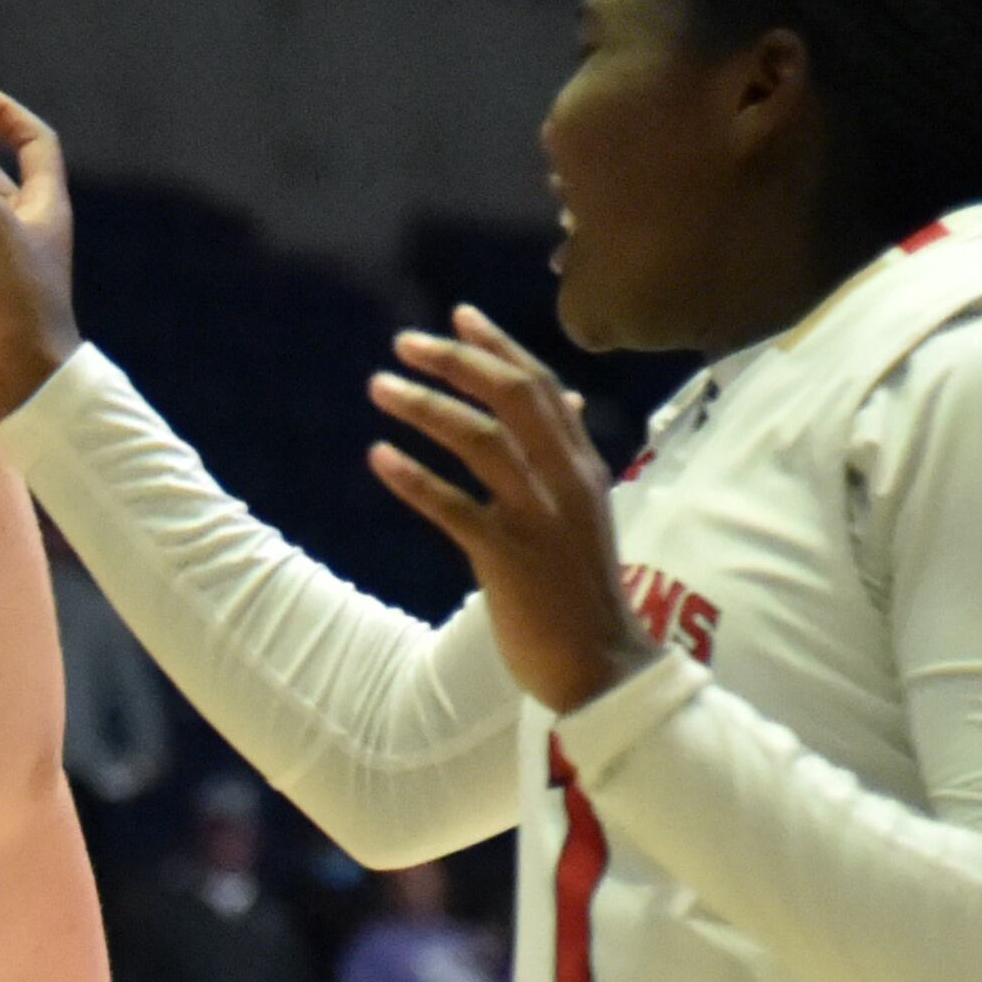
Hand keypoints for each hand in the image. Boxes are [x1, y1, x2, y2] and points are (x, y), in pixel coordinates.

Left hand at [367, 306, 653, 713]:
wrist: (602, 666)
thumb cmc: (586, 594)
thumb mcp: (588, 512)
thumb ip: (570, 457)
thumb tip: (562, 400)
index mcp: (583, 467)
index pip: (541, 386)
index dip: (498, 346)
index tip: (459, 315)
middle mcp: (564, 480)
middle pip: (511, 395)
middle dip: (455, 361)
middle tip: (404, 343)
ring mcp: (537, 516)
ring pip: (478, 438)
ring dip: (424, 407)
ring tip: (380, 387)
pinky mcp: (507, 557)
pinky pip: (452, 505)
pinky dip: (413, 477)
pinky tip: (378, 457)